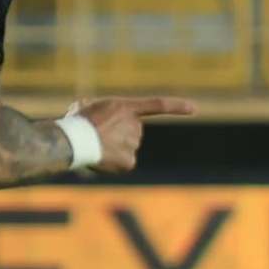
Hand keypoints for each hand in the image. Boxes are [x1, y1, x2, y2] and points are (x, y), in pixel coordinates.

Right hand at [65, 96, 200, 172]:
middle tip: (99, 135)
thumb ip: (98, 108)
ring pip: (128, 147)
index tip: (194, 109)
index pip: (158, 105)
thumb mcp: (86, 105)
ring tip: (97, 146)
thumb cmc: (76, 121)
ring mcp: (134, 144)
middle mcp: (135, 125)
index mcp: (126, 108)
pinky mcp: (129, 161)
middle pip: (133, 132)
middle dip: (119, 134)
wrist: (74, 140)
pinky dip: (115, 163)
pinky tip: (102, 158)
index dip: (177, 106)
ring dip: (115, 148)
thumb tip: (90, 111)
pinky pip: (125, 162)